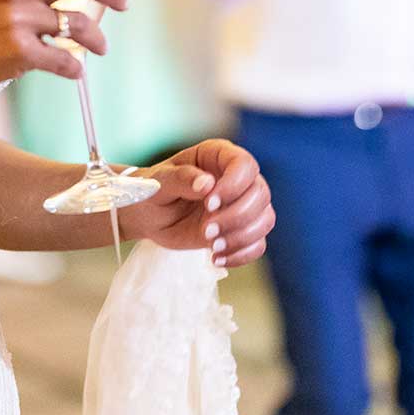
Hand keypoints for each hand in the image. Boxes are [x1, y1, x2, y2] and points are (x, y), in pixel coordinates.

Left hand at [122, 138, 273, 267]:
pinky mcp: (240, 229)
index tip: (209, 203)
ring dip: (242, 237)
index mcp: (218, 156)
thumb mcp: (160, 182)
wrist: (149, 215)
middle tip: (207, 231)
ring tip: (212, 246)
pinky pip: (258, 243)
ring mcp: (241, 204)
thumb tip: (207, 184)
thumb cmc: (153, 190)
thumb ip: (181, 179)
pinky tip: (217, 258)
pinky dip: (242, 254)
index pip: (245, 165)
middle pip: (260, 194)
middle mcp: (236, 178)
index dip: (234, 185)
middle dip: (236, 216)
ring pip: (265, 219)